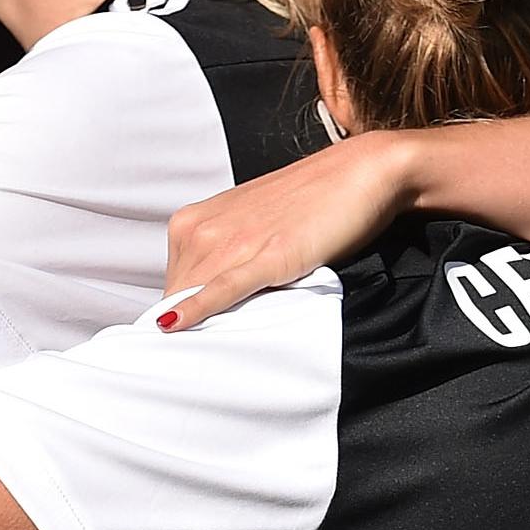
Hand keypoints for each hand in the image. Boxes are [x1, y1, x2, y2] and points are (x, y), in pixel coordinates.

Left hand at [161, 134, 415, 330]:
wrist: (359, 172)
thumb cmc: (308, 202)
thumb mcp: (249, 229)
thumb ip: (223, 259)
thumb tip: (204, 302)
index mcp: (194, 221)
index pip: (171, 284)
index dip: (176, 314)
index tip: (181, 339)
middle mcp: (204, 228)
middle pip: (176, 295)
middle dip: (183, 326)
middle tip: (193, 354)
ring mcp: (233, 241)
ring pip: (194, 295)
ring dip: (193, 328)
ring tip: (200, 357)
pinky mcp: (267, 256)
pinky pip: (223, 288)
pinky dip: (199, 308)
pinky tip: (176, 325)